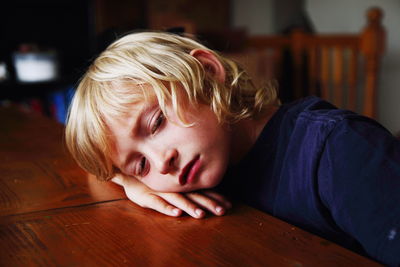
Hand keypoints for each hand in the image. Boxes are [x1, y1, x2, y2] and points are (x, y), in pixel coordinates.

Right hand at [112, 174, 231, 218]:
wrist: (128, 172)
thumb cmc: (152, 178)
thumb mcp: (170, 180)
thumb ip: (185, 183)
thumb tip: (206, 185)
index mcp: (181, 184)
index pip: (201, 191)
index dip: (215, 197)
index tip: (228, 205)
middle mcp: (174, 187)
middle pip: (194, 196)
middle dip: (208, 203)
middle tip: (222, 211)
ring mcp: (161, 191)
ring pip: (178, 200)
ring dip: (189, 207)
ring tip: (200, 214)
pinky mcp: (147, 196)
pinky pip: (158, 203)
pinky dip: (167, 208)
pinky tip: (176, 214)